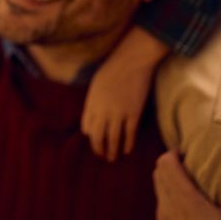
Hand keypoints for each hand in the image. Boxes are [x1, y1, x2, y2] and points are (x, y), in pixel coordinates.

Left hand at [81, 26, 168, 159]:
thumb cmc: (113, 68)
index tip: (94, 141)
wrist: (132, 60)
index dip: (90, 137)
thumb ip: (95, 101)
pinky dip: (127, 145)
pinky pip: (129, 135)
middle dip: (99, 149)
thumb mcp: (96, 85)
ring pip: (113, 140)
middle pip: (97, 137)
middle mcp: (102, 111)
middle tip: (102, 156)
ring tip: (113, 159)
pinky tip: (127, 151)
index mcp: (91, 102)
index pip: (86, 128)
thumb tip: (95, 116)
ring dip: (112, 152)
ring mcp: (118, 113)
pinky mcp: (133, 114)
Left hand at [153, 150, 220, 219]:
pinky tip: (194, 216)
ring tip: (197, 189)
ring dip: (173, 187)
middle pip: (159, 175)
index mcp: (184, 202)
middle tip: (197, 167)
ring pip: (159, 196)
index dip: (175, 153)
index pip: (164, 163)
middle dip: (174, 167)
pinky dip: (173, 207)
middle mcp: (167, 212)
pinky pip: (162, 215)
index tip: (194, 154)